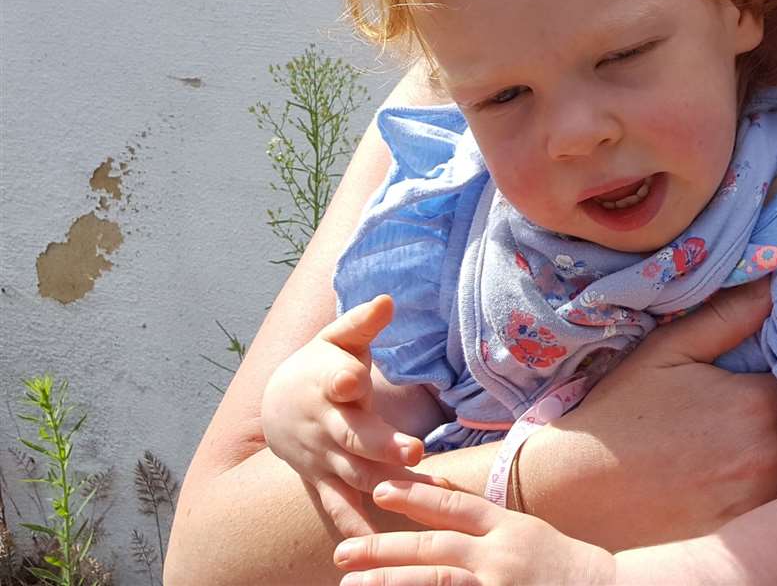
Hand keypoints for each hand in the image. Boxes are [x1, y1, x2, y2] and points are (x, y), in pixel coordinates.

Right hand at [260, 296, 433, 536]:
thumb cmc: (323, 365)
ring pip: (357, 474)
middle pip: (352, 435)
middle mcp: (325, 424)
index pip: (335, 378)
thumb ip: (363, 323)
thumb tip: (387, 300)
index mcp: (328, 381)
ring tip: (422, 498)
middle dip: (381, 444)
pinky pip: (341, 508)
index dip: (343, 378)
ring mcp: (323, 457)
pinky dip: (356, 529)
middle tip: (412, 452)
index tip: (352, 380)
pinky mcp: (325, 482)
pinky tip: (377, 551)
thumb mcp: (338, 338)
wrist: (279, 406)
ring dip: (387, 488)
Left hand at [334, 480, 618, 585]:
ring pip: (436, 582)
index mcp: (507, 527)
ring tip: (352, 585)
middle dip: (385, 549)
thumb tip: (428, 488)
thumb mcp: (522, 529)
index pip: (455, 507)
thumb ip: (477, 516)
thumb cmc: (557, 561)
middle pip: (434, 548)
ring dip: (391, 583)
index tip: (379, 490)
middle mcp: (501, 556)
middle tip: (343, 552)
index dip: (416, 497)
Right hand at [519, 277, 776, 545]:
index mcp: (753, 405)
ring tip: (757, 441)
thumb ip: (727, 317)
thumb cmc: (620, 415)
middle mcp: (764, 455)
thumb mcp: (667, 352)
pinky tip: (744, 475)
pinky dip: (775, 490)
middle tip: (773, 407)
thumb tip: (774, 279)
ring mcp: (756, 500)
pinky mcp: (743, 533)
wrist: (575, 488)